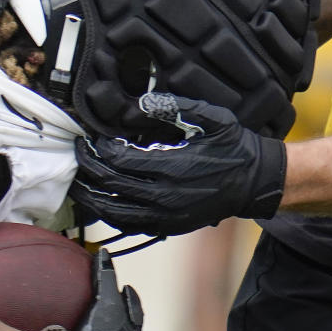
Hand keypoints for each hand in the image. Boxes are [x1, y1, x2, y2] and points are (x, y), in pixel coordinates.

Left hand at [69, 93, 287, 236]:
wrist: (253, 181)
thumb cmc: (233, 147)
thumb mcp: (210, 119)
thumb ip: (174, 109)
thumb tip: (139, 104)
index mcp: (171, 167)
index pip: (118, 160)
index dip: (99, 148)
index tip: (91, 138)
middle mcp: (164, 195)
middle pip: (109, 184)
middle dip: (87, 168)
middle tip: (78, 153)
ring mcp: (165, 215)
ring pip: (111, 210)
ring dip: (90, 195)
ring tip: (79, 179)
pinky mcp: (167, 226)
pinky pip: (128, 224)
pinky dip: (108, 213)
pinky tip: (100, 201)